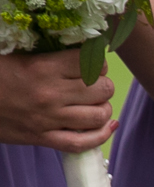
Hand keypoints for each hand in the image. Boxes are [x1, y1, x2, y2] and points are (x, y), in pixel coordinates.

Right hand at [0, 50, 116, 151]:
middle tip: (93, 82)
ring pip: (98, 116)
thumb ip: (44, 50)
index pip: (91, 63)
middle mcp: (50, 95)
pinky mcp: (43, 139)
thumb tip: (76, 43)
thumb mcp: (13, 52)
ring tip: (94, 102)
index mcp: (42, 68)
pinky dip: (100, 136)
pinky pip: (82, 143)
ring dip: (102, 107)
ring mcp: (49, 120)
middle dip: (102, 84)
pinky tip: (107, 126)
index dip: (97, 62)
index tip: (91, 62)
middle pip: (101, 89)